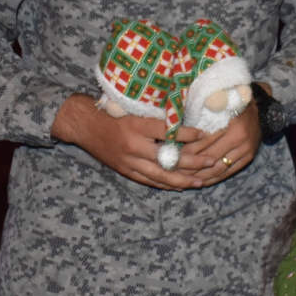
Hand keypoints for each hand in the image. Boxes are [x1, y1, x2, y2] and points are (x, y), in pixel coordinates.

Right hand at [51, 93, 204, 189]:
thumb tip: (184, 117)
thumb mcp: (134, 109)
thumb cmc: (113, 113)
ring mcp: (129, 161)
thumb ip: (156, 116)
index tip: (204, 134)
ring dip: (182, 179)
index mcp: (137, 126)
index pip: (167, 131)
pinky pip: (149, 181)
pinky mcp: (125, 171)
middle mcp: (133, 145)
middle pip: (168, 158)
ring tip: (201, 181)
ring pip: (160, 175)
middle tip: (211, 162)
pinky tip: (180, 186)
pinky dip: (166, 184)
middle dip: (192, 162)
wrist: (85, 126)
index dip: (187, 134)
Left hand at [180, 101, 261, 186]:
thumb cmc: (234, 106)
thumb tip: (181, 133)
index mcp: (230, 124)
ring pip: (219, 168)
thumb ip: (203, 118)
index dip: (189, 150)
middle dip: (192, 166)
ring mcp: (245, 150)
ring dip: (202, 176)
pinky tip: (203, 181)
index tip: (175, 156)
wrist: (260, 112)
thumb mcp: (219, 106)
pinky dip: (215, 178)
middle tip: (177, 171)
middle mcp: (239, 139)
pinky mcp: (248, 158)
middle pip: (211, 157)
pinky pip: (229, 172)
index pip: (205, 141)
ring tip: (187, 180)